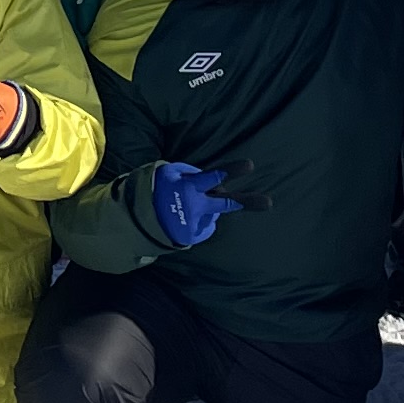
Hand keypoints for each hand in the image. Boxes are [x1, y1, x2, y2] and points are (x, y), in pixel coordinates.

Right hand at [140, 162, 263, 249]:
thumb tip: (217, 181)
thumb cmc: (156, 188)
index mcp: (189, 186)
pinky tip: (188, 218)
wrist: (136, 217)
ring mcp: (194, 222)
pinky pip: (206, 227)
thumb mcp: (169, 172)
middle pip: (225, 204)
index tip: (250, 166)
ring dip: (211, 210)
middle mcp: (194, 205)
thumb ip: (192, 174)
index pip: (212, 177)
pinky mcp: (191, 236)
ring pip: (215, 215)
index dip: (230, 172)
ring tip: (195, 207)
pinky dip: (201, 222)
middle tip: (268, 202)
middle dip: (246, 202)